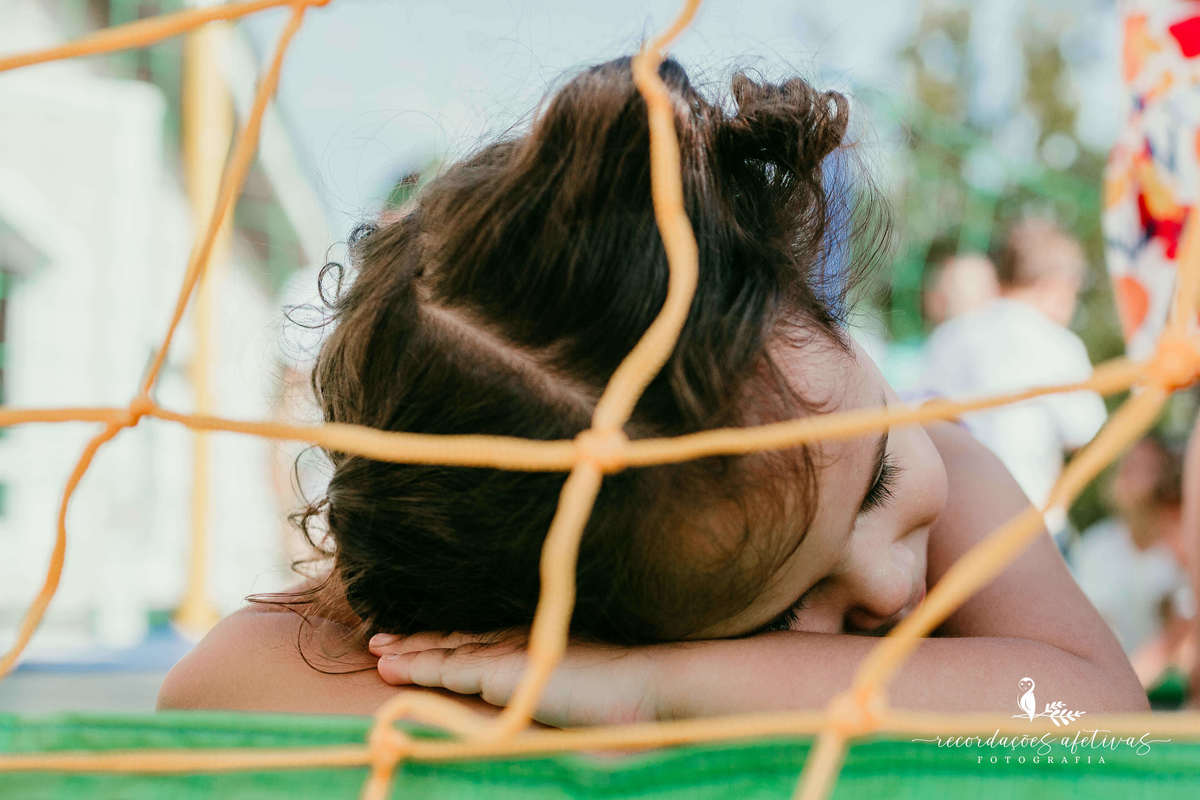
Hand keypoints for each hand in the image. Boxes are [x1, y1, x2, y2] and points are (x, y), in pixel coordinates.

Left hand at [369, 629, 664, 726]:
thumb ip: (544, 703)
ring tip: (377, 650)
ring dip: (408, 651)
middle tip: (381, 640)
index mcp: (535, 648)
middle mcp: (517, 644)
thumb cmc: (622, 704)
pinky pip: (448, 669)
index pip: (479, 644)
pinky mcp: (503, 670)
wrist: (645, 691)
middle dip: (418, 642)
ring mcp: (509, 654)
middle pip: (456, 641)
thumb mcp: (574, 701)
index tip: (418, 642)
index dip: (445, 643)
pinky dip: (416, 666)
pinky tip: (391, 668)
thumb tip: (531, 713)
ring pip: (445, 651)